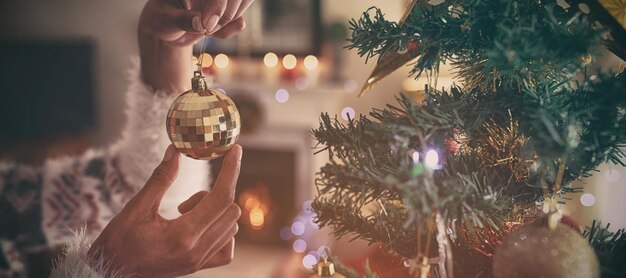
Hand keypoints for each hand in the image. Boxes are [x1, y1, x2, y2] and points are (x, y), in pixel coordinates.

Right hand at [89, 144, 242, 276]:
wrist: (112, 271)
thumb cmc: (119, 240)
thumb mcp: (137, 207)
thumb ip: (161, 179)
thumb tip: (175, 150)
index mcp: (183, 235)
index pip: (220, 198)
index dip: (230, 171)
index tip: (235, 150)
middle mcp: (197, 251)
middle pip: (230, 210)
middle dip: (215, 194)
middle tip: (184, 202)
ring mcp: (200, 261)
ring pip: (232, 227)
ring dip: (216, 211)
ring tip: (184, 215)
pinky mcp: (200, 267)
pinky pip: (227, 247)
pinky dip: (221, 231)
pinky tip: (199, 226)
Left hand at [137, 0, 252, 91]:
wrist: (167, 29)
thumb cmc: (161, 19)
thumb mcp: (164, 18)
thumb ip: (182, 20)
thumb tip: (199, 22)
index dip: (218, 4)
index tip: (206, 24)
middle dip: (225, 14)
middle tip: (207, 29)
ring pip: (243, 3)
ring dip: (227, 23)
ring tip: (206, 31)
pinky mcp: (228, 10)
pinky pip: (239, 20)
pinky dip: (228, 31)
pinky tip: (212, 32)